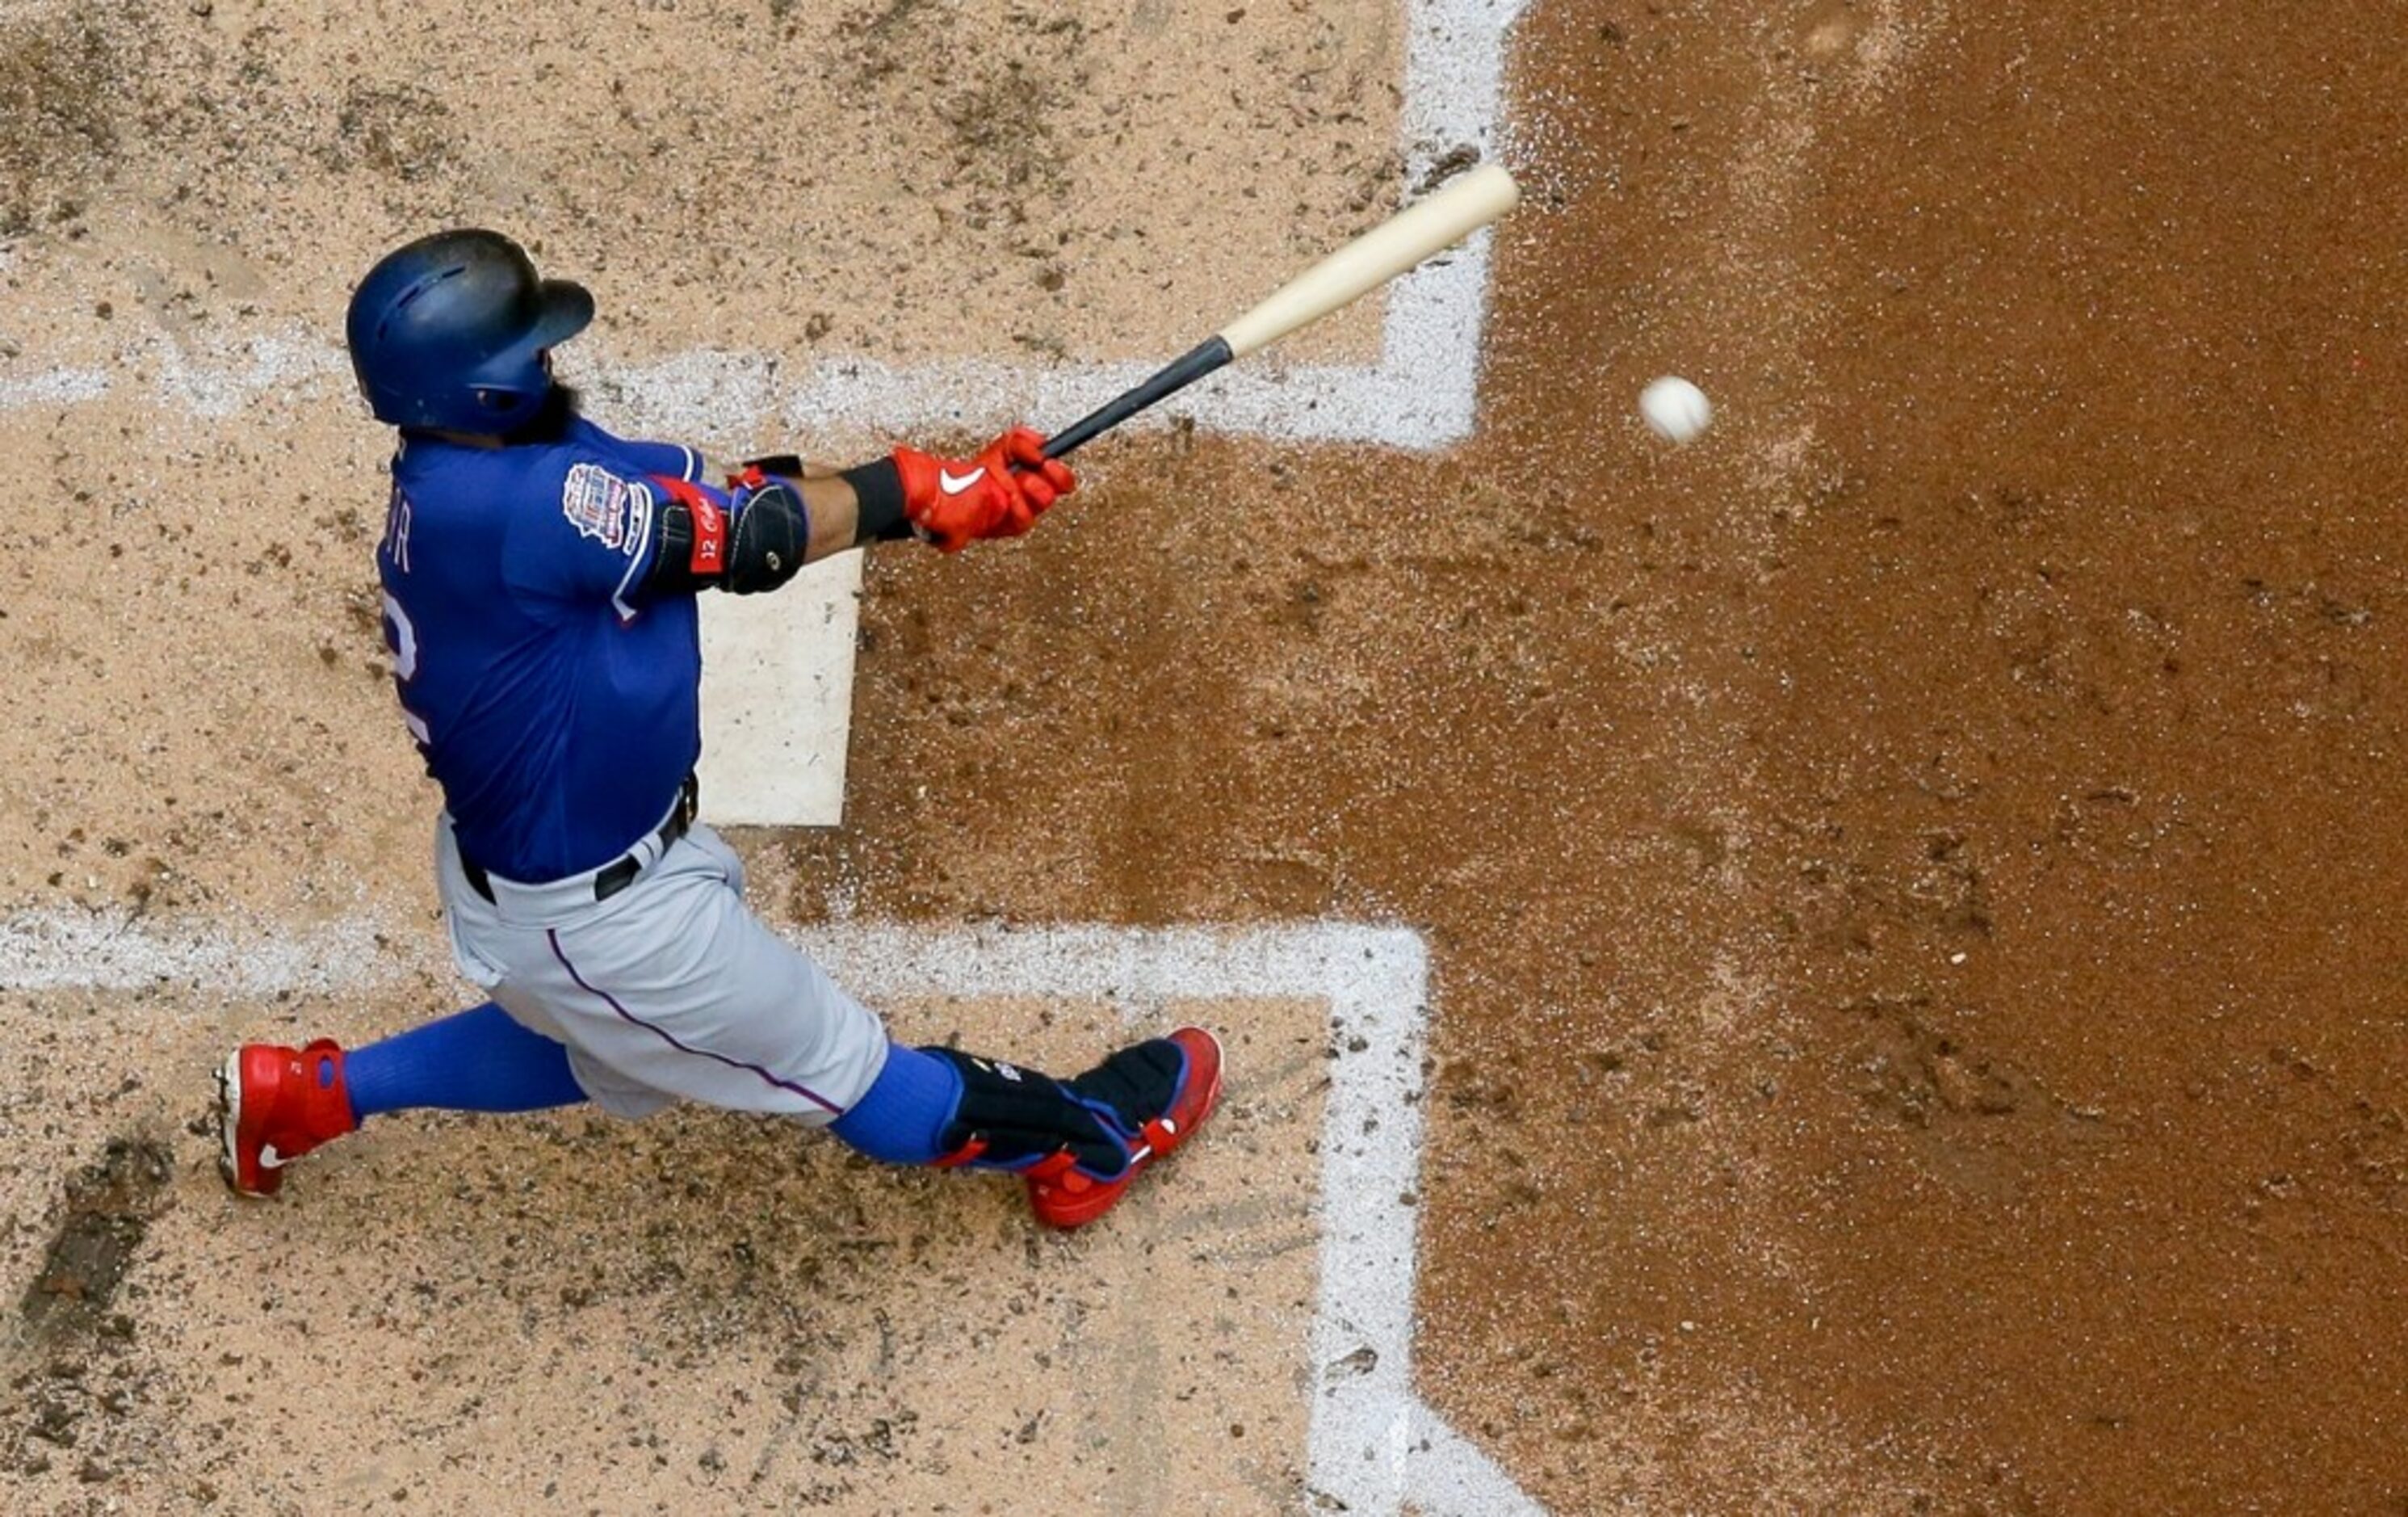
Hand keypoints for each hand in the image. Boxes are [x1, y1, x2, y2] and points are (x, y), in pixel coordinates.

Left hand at [891, 427, 1076, 551]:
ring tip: (1018, 482)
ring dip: (1031, 491)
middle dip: (1048, 479)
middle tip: (1038, 469)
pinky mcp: (1000, 527)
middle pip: (1051, 495)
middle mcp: (1022, 500)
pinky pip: (1019, 521)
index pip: (1056, 480)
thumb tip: (1040, 442)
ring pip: (1037, 509)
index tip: (1052, 462)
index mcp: (1026, 481)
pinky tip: (1008, 498)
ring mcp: (1011, 515)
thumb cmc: (963, 474)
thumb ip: (1021, 441)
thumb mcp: (998, 448)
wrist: (935, 492)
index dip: (1059, 472)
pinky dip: (1017, 507)